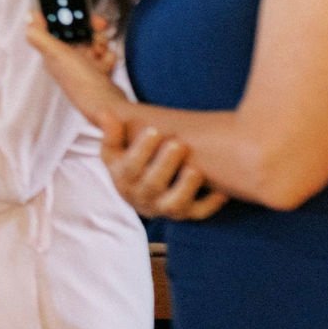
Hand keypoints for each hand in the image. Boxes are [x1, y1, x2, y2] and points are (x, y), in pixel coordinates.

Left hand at [24, 13, 127, 125]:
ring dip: (101, 44)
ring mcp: (83, 65)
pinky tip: (106, 66)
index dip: (66, 17)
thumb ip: (40, 36)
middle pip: (78, 32)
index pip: (56, 27)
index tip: (76, 11)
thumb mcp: (58, 55)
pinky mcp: (98, 71)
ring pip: (94, 41)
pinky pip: (105, 54)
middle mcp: (66, 58)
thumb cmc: (82, 84)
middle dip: (91, 29)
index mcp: (53, 53)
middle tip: (99, 28)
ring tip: (100, 54)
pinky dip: (108, 58)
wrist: (110, 106)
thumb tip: (28, 18)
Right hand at [103, 125, 228, 221]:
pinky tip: (221, 190)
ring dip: (185, 188)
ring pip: (173, 205)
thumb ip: (111, 132)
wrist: (138, 189)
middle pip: (152, 185)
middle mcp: (141, 197)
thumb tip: (106, 114)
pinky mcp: (184, 214)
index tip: (154, 130)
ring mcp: (163, 208)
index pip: (129, 167)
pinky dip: (210, 204)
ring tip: (195, 170)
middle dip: (165, 165)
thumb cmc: (128, 159)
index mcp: (123, 179)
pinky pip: (198, 213)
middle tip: (178, 144)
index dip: (141, 150)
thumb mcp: (115, 148)